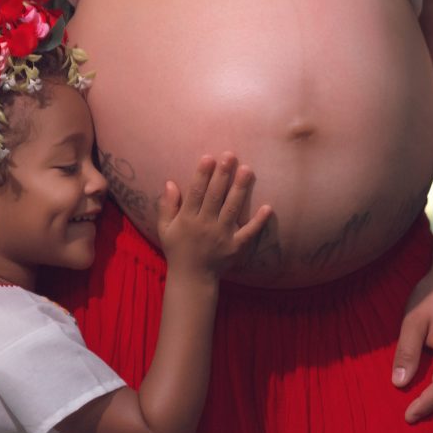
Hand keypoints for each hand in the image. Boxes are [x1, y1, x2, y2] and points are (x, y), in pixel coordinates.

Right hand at [157, 153, 271, 276]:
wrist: (192, 277)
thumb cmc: (177, 248)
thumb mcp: (165, 228)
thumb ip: (167, 205)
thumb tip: (170, 182)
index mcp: (188, 219)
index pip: (196, 193)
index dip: (202, 175)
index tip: (209, 158)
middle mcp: (205, 225)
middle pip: (215, 196)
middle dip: (222, 175)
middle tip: (230, 156)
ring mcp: (222, 236)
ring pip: (232, 209)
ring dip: (240, 189)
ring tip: (247, 170)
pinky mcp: (235, 247)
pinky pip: (248, 233)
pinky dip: (258, 221)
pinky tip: (267, 207)